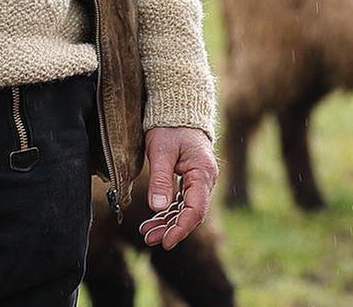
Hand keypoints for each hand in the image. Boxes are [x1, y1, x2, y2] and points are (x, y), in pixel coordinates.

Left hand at [138, 126, 217, 248]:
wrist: (177, 111)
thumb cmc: (170, 127)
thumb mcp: (161, 151)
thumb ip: (160, 179)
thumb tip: (158, 207)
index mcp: (202, 173)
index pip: (196, 209)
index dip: (181, 228)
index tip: (166, 242)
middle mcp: (205, 180)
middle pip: (192, 213)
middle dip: (171, 229)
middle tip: (149, 239)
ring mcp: (198, 181)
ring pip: (185, 210)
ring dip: (168, 223)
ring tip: (146, 233)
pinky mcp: (190, 180)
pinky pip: (181, 202)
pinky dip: (167, 213)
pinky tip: (152, 221)